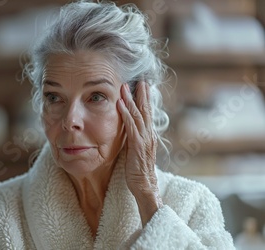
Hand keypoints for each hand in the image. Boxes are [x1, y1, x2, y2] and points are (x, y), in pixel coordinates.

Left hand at [117, 81, 162, 226]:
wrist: (144, 185)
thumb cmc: (138, 169)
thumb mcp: (135, 150)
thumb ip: (134, 138)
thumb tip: (128, 130)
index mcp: (148, 135)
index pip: (147, 113)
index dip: (145, 99)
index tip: (142, 86)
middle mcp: (149, 135)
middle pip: (146, 110)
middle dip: (142, 94)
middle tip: (140, 80)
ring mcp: (144, 140)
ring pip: (138, 115)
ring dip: (131, 100)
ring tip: (125, 87)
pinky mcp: (137, 146)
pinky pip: (131, 126)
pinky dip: (125, 114)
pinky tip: (120, 104)